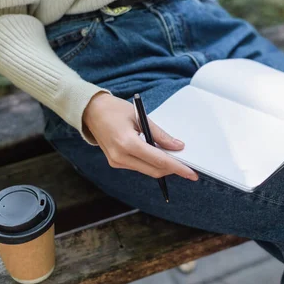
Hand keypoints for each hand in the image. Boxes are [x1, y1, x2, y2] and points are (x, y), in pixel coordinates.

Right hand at [83, 92, 198, 180]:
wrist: (90, 111)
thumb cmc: (115, 109)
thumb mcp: (141, 117)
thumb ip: (160, 135)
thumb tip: (178, 147)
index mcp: (127, 143)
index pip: (159, 160)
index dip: (178, 168)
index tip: (192, 173)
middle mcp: (120, 156)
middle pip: (155, 170)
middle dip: (173, 169)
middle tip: (188, 167)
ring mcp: (116, 162)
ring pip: (147, 170)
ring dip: (162, 166)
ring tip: (174, 157)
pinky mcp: (115, 162)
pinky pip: (139, 167)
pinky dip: (151, 163)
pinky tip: (158, 155)